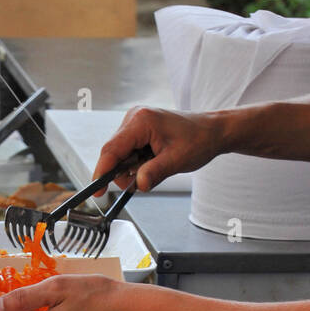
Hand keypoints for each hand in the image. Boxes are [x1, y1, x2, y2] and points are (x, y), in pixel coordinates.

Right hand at [93, 105, 227, 193]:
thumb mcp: (176, 160)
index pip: (112, 149)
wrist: (212, 131)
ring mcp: (135, 123)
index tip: (97, 192)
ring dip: (133, 169)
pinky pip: (128, 153)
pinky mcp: (138, 130)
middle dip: (124, 173)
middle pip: (113, 153)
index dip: (102, 172)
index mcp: (141, 121)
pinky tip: (153, 162)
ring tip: (156, 167)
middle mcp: (134, 118)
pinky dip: (137, 164)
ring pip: (120, 155)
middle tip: (143, 181)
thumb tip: (138, 185)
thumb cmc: (198, 140)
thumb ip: (155, 172)